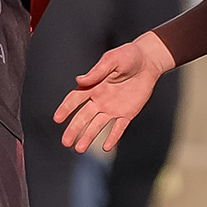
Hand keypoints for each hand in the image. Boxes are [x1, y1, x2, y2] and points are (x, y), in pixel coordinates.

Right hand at [54, 35, 167, 152]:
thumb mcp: (112, 60)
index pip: (75, 100)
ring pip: (97, 125)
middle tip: (65, 142)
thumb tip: (78, 81)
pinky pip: (118, 128)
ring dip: (88, 137)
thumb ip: (96, 72)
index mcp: (93, 86)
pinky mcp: (127, 113)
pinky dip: (112, 137)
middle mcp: (99, 100)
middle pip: (83, 117)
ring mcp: (113, 108)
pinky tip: (105, 148)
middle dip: (74, 130)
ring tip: (80, 149)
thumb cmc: (128, 56)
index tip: (57, 119)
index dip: (65, 109)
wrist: (149, 61)